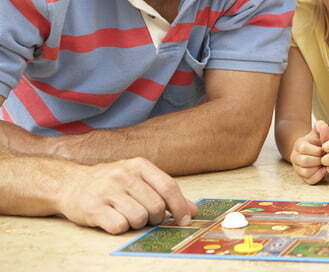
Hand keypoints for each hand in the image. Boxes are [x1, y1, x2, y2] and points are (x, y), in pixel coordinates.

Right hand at [56, 157, 195, 234]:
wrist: (71, 184)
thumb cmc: (111, 183)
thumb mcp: (139, 179)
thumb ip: (165, 192)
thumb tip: (192, 210)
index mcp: (139, 165)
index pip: (168, 186)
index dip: (179, 205)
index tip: (184, 219)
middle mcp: (123, 175)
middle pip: (156, 206)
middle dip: (156, 217)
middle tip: (147, 217)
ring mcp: (107, 190)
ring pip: (139, 218)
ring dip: (137, 223)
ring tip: (128, 216)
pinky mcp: (93, 208)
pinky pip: (120, 226)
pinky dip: (121, 228)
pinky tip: (113, 219)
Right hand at [289, 121, 327, 183]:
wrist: (313, 152)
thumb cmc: (317, 142)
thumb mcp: (319, 134)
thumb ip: (322, 129)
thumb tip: (322, 124)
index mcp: (299, 145)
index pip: (305, 148)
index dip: (318, 150)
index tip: (326, 150)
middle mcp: (295, 157)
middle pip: (305, 161)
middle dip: (318, 160)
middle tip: (326, 158)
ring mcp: (297, 168)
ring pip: (306, 172)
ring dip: (318, 168)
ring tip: (324, 164)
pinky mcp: (302, 177)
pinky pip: (309, 180)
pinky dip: (318, 176)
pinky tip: (322, 170)